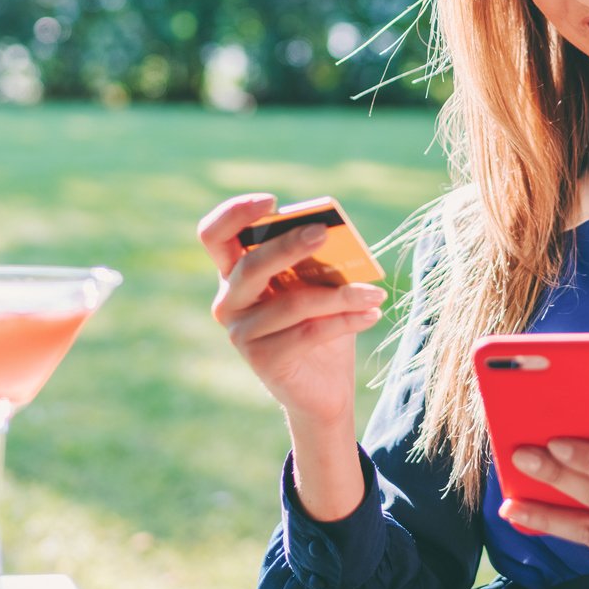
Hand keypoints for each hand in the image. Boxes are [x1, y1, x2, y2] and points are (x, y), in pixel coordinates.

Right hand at [198, 193, 387, 427]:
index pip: (214, 235)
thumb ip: (315, 260)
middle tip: (324, 232)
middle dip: (288, 245)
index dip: (234, 214)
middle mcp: (229, 301)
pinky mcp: (262, 360)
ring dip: (341, 294)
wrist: (325, 386)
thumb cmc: (320, 323)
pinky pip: (308, 333)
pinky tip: (372, 313)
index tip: (271, 202)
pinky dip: (346, 320)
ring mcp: (241, 333)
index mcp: (235, 273)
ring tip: (374, 292)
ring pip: (292, 303)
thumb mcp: (318, 284)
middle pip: (250, 266)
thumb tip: (330, 232)